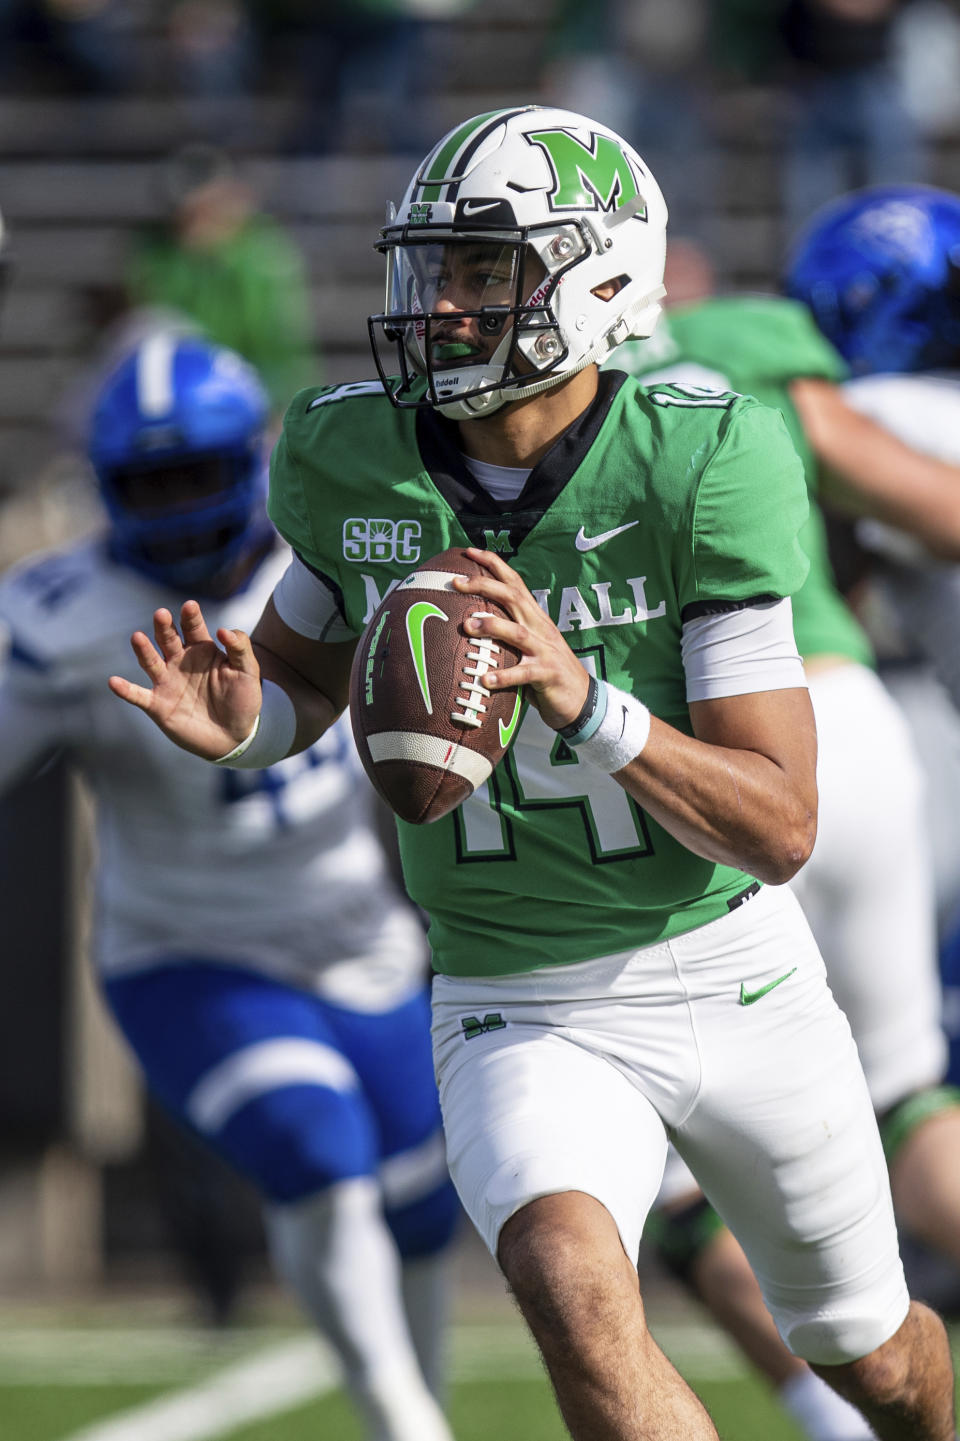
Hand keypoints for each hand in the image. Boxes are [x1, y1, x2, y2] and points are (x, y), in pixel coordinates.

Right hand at [108, 600, 262, 758]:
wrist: (234, 737)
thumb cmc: (242, 700)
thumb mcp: (248, 672)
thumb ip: (240, 648)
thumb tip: (223, 630)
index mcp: (202, 650)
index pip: (193, 628)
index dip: (191, 617)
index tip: (190, 606)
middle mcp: (180, 662)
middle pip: (169, 639)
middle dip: (164, 627)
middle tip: (162, 614)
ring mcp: (167, 683)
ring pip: (151, 662)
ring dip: (143, 650)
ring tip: (137, 637)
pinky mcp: (158, 706)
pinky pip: (138, 696)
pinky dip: (125, 690)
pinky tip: (114, 682)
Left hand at [454, 549, 589, 730]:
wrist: (581, 700)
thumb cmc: (546, 673)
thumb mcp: (527, 647)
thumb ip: (506, 635)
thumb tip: (468, 625)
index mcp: (534, 618)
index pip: (514, 582)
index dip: (493, 564)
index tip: (468, 551)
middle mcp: (540, 628)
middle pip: (513, 597)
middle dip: (484, 586)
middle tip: (456, 582)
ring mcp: (546, 650)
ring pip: (517, 632)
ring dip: (492, 626)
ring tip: (468, 626)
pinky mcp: (548, 674)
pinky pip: (524, 673)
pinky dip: (504, 676)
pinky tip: (485, 680)